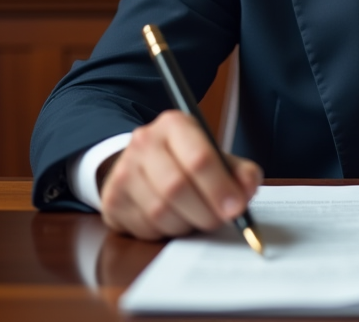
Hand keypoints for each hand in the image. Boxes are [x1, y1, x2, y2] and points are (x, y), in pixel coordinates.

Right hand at [97, 110, 262, 239]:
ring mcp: (123, 171)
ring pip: (159, 211)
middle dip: (205, 211)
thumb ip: (239, 172)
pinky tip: (174, 221)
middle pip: (176, 187)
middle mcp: (144, 142)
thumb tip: (246, 190)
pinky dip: (166, 232)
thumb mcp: (217, 157)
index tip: (236, 208)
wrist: (142, 165)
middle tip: (220, 220)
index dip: (220, 187)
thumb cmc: (186, 162)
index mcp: (174, 124)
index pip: (198, 158)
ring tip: (197, 218)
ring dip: (186, 224)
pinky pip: (144, 228)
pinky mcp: (112, 200)